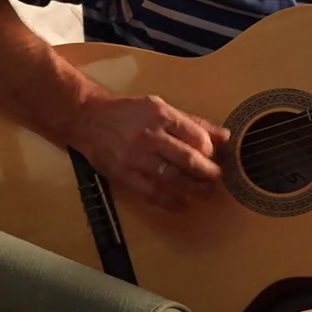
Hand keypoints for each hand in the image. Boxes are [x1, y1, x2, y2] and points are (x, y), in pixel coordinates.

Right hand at [69, 92, 229, 211]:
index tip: (213, 157)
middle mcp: (149, 135)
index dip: (210, 151)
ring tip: (205, 193)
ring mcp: (136, 156)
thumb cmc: (127, 112)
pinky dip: (169, 201)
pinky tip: (181, 204)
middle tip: (216, 178)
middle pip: (187, 159)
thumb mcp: (160, 107)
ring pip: (172, 178)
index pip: (196, 137)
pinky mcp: (124, 174)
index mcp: (161, 115)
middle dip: (207, 173)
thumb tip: (224, 136)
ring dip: (193, 189)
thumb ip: (193, 122)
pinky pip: (151, 193)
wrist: (88, 117)